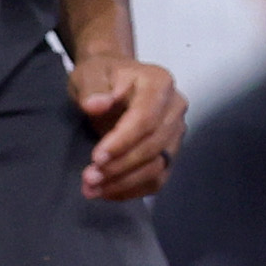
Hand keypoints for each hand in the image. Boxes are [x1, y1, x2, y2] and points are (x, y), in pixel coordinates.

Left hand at [72, 52, 187, 201]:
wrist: (112, 82)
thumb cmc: (103, 76)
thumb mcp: (90, 73)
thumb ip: (92, 87)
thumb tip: (96, 104)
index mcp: (159, 83)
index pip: (146, 118)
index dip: (123, 141)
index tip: (96, 157)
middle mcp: (175, 108)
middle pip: (153, 145)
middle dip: (120, 166)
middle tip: (89, 177)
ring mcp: (176, 132)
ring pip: (157, 166)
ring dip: (124, 182)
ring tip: (93, 189)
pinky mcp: (169, 152)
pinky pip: (158, 179)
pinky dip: (133, 190)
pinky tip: (108, 192)